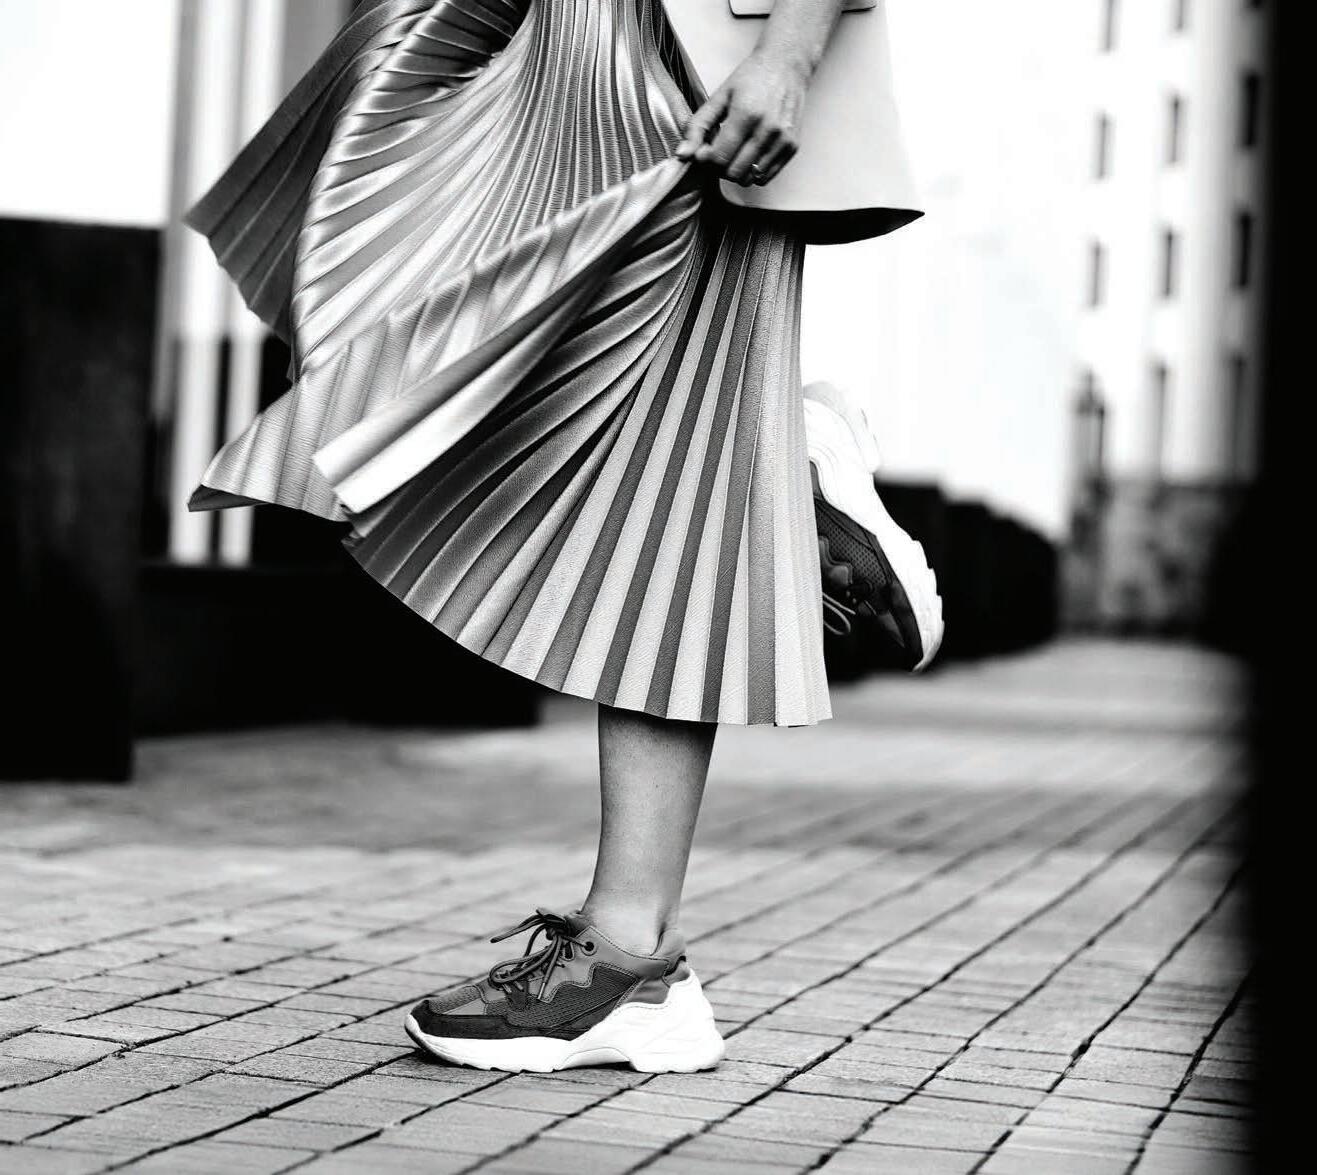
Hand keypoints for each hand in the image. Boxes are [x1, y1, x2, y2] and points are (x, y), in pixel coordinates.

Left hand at [675, 51, 806, 185]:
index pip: (719, 158)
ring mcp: (783, 140)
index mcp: (746, 114)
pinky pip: (766, 177)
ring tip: (735, 152)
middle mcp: (767, 129)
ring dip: (737, 171)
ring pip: (750, 179)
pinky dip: (754, 172)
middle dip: (720, 167)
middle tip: (718, 152)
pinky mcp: (792, 147)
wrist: (787, 65)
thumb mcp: (720, 97)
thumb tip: (682, 155)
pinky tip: (750, 154)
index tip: (704, 150)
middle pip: (734, 172)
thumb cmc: (752, 78)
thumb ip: (698, 126)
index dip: (707, 160)